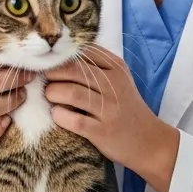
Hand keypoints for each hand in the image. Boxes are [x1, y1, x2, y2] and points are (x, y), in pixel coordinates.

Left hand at [44, 45, 179, 191]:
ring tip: (50, 96)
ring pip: (70, 92)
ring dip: (53, 93)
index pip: (84, 52)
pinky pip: (72, 120)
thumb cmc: (127, 107)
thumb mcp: (119, 80)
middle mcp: (114, 85)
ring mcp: (108, 109)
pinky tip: (58, 114)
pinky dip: (59, 115)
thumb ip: (96, 66)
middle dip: (52, 73)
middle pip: (73, 70)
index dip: (63, 55)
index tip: (51, 62)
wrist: (148, 140)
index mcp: (117, 68)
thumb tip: (61, 56)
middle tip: (44, 80)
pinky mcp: (101, 131)